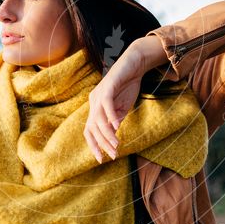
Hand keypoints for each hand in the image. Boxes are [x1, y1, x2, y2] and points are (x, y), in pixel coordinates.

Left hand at [83, 43, 148, 163]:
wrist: (135, 64)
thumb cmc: (128, 85)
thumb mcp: (123, 108)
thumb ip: (116, 120)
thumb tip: (113, 136)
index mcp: (95, 107)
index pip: (89, 130)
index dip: (94, 145)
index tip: (101, 159)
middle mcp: (94, 101)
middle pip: (92, 128)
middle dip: (102, 144)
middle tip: (113, 155)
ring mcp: (99, 93)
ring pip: (98, 119)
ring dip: (107, 134)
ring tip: (117, 145)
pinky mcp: (108, 86)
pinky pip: (106, 104)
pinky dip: (111, 116)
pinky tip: (117, 126)